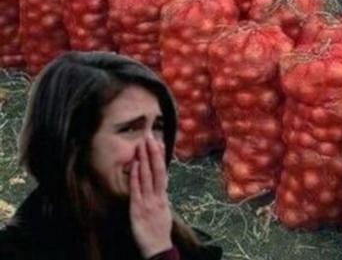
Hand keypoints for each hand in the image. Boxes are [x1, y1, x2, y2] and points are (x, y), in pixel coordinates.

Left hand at [129, 137, 172, 258]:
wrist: (158, 249)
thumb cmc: (160, 231)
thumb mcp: (164, 211)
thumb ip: (161, 197)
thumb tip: (160, 184)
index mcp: (163, 196)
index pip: (162, 172)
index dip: (160, 157)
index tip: (158, 142)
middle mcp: (157, 196)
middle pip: (156, 170)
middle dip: (152, 152)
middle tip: (149, 136)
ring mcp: (148, 201)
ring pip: (146, 176)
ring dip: (143, 159)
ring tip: (141, 144)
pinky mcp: (137, 209)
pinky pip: (136, 190)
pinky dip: (135, 176)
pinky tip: (134, 165)